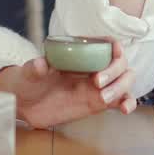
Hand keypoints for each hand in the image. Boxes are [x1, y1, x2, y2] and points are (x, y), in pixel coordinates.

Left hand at [0, 39, 136, 128]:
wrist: (25, 104)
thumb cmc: (28, 81)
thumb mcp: (28, 72)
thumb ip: (34, 68)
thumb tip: (40, 64)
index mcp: (80, 53)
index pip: (106, 44)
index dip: (114, 47)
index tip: (113, 53)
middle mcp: (93, 67)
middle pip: (120, 64)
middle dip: (115, 71)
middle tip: (97, 82)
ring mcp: (98, 86)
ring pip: (124, 82)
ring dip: (122, 88)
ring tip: (104, 99)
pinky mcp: (98, 103)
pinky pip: (120, 101)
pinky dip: (128, 103)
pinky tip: (125, 109)